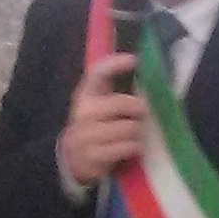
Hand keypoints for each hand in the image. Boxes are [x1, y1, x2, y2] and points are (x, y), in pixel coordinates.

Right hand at [56, 52, 146, 188]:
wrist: (74, 157)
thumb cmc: (96, 125)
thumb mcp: (100, 105)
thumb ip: (116, 91)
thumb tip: (145, 74)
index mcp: (86, 94)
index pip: (98, 73)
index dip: (115, 64)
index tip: (134, 60)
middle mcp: (84, 112)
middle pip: (122, 103)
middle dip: (139, 109)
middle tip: (142, 113)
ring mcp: (86, 135)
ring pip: (129, 128)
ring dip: (137, 132)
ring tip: (131, 134)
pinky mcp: (93, 156)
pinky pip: (128, 147)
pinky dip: (134, 148)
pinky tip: (129, 147)